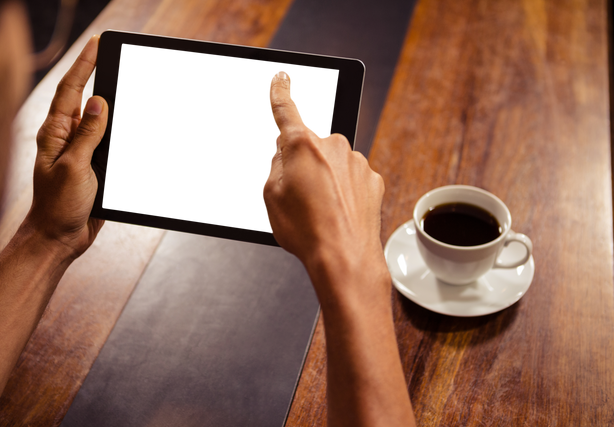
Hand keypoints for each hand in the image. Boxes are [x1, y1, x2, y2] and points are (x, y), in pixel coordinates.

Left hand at [24, 35, 106, 259]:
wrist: (60, 236)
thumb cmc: (59, 205)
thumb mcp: (74, 167)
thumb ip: (87, 134)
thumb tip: (99, 102)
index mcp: (55, 134)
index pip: (70, 91)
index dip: (83, 65)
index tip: (96, 45)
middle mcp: (66, 138)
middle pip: (83, 98)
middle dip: (95, 74)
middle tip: (110, 54)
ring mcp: (80, 151)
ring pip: (98, 119)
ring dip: (110, 101)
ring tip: (123, 81)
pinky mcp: (93, 165)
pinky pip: (107, 140)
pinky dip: (117, 129)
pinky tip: (127, 122)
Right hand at [261, 68, 387, 299]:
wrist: (344, 258)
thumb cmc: (306, 230)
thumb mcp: (269, 196)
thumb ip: (274, 164)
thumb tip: (283, 151)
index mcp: (301, 144)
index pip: (285, 107)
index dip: (279, 91)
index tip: (280, 78)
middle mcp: (332, 145)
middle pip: (308, 143)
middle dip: (300, 161)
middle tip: (295, 193)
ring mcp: (355, 162)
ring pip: (330, 161)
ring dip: (322, 177)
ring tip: (317, 210)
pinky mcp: (371, 179)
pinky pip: (350, 176)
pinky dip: (341, 190)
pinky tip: (336, 212)